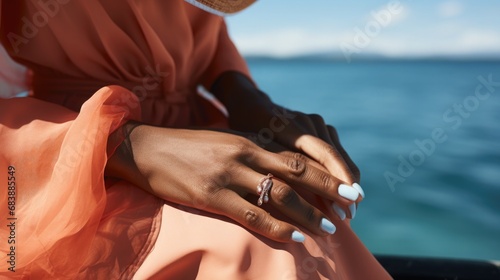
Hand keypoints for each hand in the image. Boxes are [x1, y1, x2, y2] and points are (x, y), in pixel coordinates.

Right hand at [106, 123, 361, 242]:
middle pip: (298, 174)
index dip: (326, 175)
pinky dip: (278, 228)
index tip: (347, 188)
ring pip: (280, 197)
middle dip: (328, 193)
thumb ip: (252, 152)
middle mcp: (245, 154)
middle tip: (352, 208)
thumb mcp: (225, 141)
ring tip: (329, 230)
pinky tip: (295, 237)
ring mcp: (228, 175)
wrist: (147, 147)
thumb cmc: (188, 146)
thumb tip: (279, 170)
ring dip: (309, 215)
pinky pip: (252, 214)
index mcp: (249, 139)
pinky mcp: (212, 195)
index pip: (297, 158)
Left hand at [211, 72, 363, 215]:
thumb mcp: (251, 147)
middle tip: (351, 214)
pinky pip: (336, 153)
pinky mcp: (321, 127)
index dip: (336, 180)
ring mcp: (316, 122)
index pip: (324, 153)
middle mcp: (308, 122)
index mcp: (291, 126)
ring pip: (339, 156)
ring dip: (345, 182)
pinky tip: (342, 195)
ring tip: (350, 210)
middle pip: (335, 157)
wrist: (251, 105)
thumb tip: (281, 198)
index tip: (347, 203)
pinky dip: (340, 174)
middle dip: (345, 186)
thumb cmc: (244, 131)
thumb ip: (268, 166)